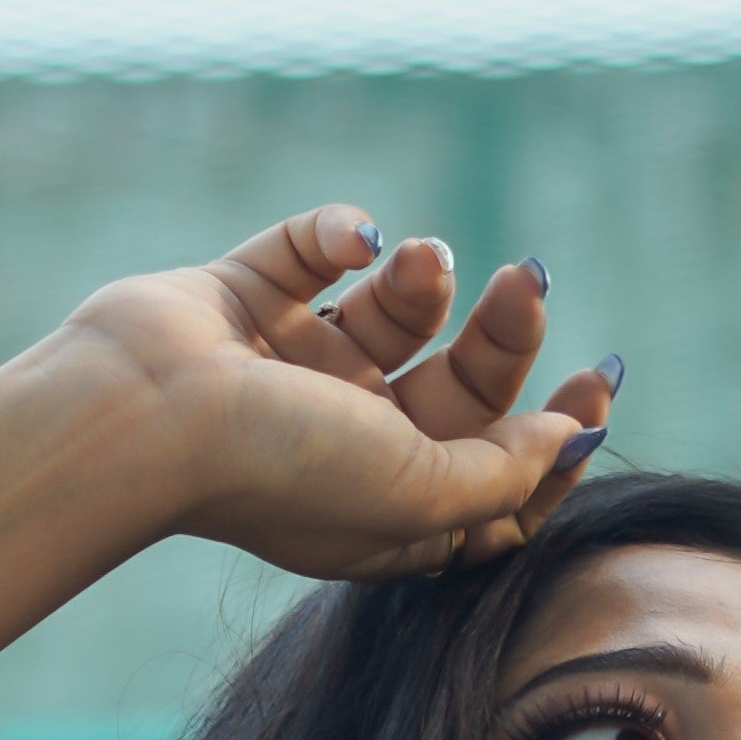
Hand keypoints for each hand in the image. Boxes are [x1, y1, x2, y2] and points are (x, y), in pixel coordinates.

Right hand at [68, 210, 619, 584]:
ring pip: (392, 315)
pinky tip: (351, 238)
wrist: (144, 415)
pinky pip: (310, 249)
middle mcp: (346, 443)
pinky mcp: (245, 300)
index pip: (495, 478)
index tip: (596, 375)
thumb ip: (506, 472)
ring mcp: (293, 370)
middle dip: (502, 336)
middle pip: (459, 389)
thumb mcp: (421, 492)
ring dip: (423, 281)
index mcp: (389, 508)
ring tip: (422, 261)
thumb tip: (572, 441)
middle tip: (525, 282)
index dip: (555, 434)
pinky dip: (339, 232)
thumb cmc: (278, 469)